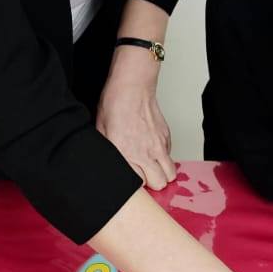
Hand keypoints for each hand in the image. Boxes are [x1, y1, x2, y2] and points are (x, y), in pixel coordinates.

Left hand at [96, 47, 175, 190]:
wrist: (132, 86)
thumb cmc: (114, 105)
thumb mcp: (101, 132)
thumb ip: (108, 152)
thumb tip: (108, 165)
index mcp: (127, 154)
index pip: (140, 185)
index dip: (135, 185)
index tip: (131, 180)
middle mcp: (146, 153)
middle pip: (161, 184)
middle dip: (153, 183)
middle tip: (143, 176)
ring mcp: (159, 145)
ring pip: (171, 173)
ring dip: (162, 173)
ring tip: (151, 167)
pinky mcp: (166, 136)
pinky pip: (170, 155)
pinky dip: (163, 157)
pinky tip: (152, 150)